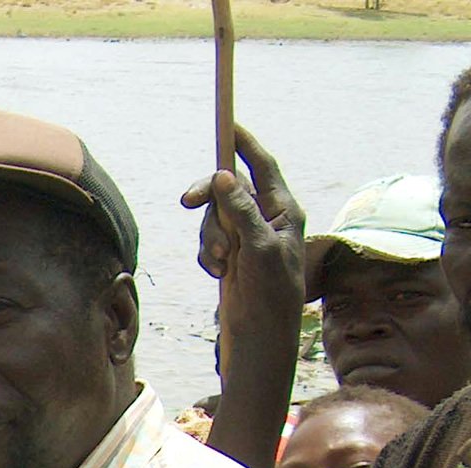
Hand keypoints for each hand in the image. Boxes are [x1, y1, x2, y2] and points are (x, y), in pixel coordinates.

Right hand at [181, 125, 306, 328]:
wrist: (259, 339)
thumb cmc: (270, 295)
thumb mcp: (259, 248)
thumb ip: (241, 210)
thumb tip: (225, 175)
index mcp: (284, 211)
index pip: (263, 167)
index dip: (246, 145)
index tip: (228, 126)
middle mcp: (266, 220)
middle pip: (229, 190)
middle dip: (210, 199)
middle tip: (187, 202)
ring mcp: (246, 240)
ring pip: (214, 218)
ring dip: (210, 237)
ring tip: (221, 261)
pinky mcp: (230, 259)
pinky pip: (208, 243)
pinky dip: (206, 256)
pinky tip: (218, 274)